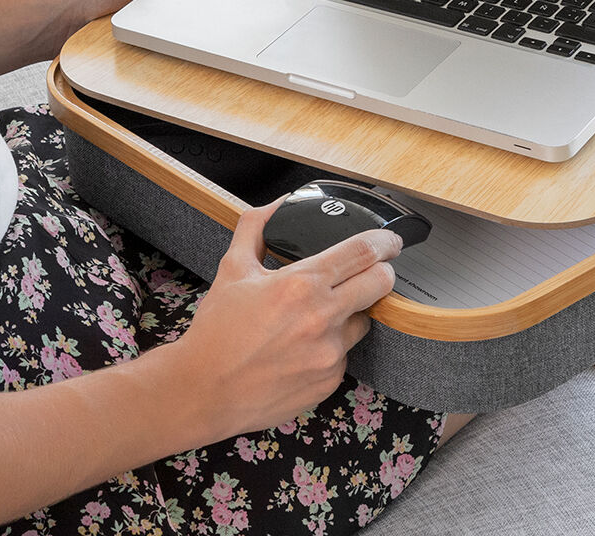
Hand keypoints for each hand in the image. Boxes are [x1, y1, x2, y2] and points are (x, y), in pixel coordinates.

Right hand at [168, 198, 400, 442]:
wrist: (204, 390)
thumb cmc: (217, 330)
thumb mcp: (232, 267)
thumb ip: (257, 227)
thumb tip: (279, 204)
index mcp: (301, 284)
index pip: (363, 252)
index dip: (384, 241)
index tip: (390, 240)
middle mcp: (323, 319)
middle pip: (380, 284)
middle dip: (382, 271)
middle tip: (372, 269)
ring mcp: (330, 355)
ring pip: (363, 321)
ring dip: (351, 312)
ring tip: (316, 316)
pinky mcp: (329, 382)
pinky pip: (344, 354)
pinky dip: (331, 345)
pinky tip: (302, 346)